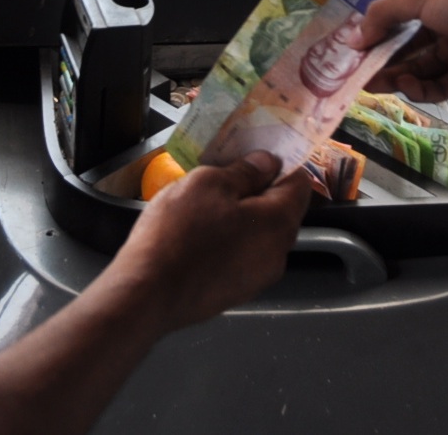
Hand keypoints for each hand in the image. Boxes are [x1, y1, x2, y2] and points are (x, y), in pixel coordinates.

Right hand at [101, 152, 308, 333]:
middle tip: (225, 174)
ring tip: (207, 204)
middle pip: (280, 211)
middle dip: (258, 190)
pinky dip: (231, 240)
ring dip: (242, 216)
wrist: (148, 293)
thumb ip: (245, 171)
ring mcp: (257, 279)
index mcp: (278, 223)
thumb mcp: (208, 184)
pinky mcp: (236, 293)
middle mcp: (278, 255)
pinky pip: (243, 256)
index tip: (256, 152)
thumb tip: (268, 163)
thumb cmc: (179, 232)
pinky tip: (200, 234)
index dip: (281, 163)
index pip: (299, 184)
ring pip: (260, 235)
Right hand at [348, 0, 447, 101]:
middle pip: (402, 44)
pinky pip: (437, 86)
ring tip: (373, 84)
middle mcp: (440, 21)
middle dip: (379, 58)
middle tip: (355, 73)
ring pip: (417, 67)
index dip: (371, 30)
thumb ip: (383, 15)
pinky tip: (406, 86)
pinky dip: (420, 89)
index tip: (349, 47)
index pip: (392, 13)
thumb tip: (355, 37)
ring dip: (395, 75)